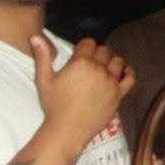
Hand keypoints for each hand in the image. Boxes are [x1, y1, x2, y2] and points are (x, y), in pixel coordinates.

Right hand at [32, 35, 134, 152]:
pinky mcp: (118, 95)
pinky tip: (124, 72)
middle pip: (104, 50)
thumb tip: (34, 36)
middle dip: (97, 53)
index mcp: (81, 63)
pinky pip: (130, 78)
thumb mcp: (43, 79)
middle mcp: (98, 69)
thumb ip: (42, 56)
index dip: (84, 46)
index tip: (79, 53)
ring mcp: (111, 82)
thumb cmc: (54, 105)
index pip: (88, 43)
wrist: (67, 129)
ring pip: (118, 62)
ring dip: (112, 61)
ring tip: (105, 67)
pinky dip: (129, 73)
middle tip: (91, 61)